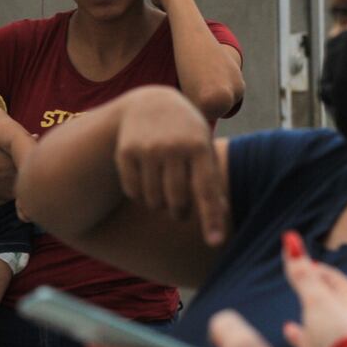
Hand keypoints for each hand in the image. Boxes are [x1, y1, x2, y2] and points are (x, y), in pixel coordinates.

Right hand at [111, 87, 228, 243]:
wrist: (152, 103)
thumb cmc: (186, 134)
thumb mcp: (203, 149)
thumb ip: (211, 182)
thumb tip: (220, 221)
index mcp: (199, 146)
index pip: (206, 190)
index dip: (212, 218)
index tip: (215, 242)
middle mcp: (173, 147)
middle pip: (176, 201)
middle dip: (179, 213)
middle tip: (180, 212)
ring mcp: (147, 148)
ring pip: (153, 200)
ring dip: (159, 205)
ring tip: (163, 194)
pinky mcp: (125, 152)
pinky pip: (133, 192)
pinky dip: (140, 195)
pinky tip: (146, 182)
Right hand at [279, 231, 346, 346]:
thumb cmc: (342, 341)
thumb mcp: (318, 302)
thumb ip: (302, 275)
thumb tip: (290, 238)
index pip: (341, 286)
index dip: (324, 273)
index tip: (310, 265)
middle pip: (333, 314)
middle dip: (315, 302)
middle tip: (304, 290)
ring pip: (321, 344)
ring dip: (303, 336)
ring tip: (289, 328)